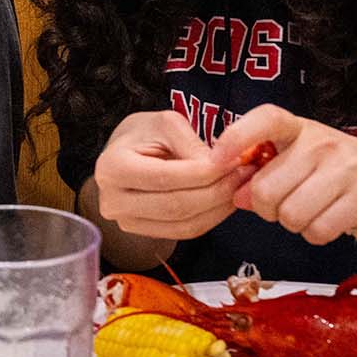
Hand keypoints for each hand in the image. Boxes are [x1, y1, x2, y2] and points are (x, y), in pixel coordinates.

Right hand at [92, 109, 249, 240]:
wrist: (127, 153)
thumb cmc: (145, 134)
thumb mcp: (166, 123)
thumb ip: (192, 145)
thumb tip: (221, 168)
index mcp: (111, 167)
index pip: (165, 177)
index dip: (204, 173)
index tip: (234, 162)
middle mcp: (112, 200)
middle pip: (176, 206)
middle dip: (217, 192)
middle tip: (245, 175)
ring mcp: (126, 221)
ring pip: (184, 224)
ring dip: (219, 208)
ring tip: (240, 187)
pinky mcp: (143, 232)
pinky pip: (185, 231)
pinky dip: (212, 218)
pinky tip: (226, 200)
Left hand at [214, 104, 356, 244]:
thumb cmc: (353, 172)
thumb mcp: (310, 159)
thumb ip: (272, 172)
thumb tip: (237, 196)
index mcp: (303, 129)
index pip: (264, 119)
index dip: (234, 138)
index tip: (218, 161)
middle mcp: (322, 142)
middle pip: (266, 191)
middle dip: (270, 211)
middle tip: (292, 206)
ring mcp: (345, 168)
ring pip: (290, 215)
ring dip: (298, 225)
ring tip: (319, 211)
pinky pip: (318, 230)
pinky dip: (319, 235)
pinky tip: (335, 221)